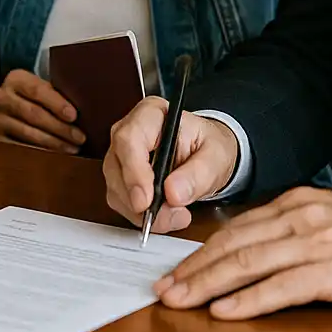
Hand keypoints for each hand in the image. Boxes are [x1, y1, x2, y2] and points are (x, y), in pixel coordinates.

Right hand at [0, 69, 85, 152]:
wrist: (14, 108)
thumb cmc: (39, 99)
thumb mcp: (45, 90)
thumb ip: (59, 93)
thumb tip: (88, 107)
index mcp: (16, 79)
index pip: (37, 90)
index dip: (56, 103)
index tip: (74, 116)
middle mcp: (1, 97)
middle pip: (33, 113)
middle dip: (60, 127)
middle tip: (80, 138)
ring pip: (27, 132)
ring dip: (53, 143)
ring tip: (72, 149)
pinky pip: (18, 148)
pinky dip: (38, 153)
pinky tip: (54, 157)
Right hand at [103, 97, 239, 232]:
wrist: (207, 156)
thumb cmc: (208, 147)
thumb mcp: (216, 157)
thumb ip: (199, 174)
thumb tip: (174, 193)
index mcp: (151, 114)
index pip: (129, 139)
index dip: (134, 172)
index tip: (147, 200)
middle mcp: (129, 131)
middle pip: (116, 166)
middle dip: (139, 199)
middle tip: (169, 216)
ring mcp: (121, 155)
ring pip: (115, 188)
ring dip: (141, 211)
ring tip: (174, 216)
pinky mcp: (120, 177)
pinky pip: (119, 201)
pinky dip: (139, 216)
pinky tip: (163, 216)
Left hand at [154, 187, 331, 317]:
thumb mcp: (329, 220)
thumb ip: (292, 231)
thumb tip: (254, 250)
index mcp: (295, 203)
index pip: (236, 229)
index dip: (200, 251)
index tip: (174, 270)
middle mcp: (299, 219)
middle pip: (233, 245)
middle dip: (193, 269)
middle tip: (163, 289)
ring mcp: (315, 244)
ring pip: (248, 263)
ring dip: (208, 284)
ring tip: (180, 301)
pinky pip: (282, 286)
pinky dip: (249, 299)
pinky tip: (225, 311)